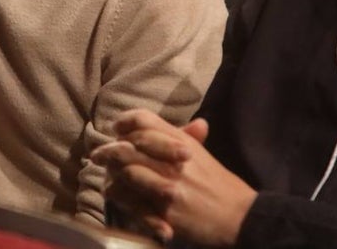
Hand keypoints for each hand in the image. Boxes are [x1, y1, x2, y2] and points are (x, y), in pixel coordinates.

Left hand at [91, 109, 256, 245]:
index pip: (143, 120)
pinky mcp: (166, 210)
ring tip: (108, 179)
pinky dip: (120, 197)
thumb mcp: (202, 154)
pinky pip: (132, 201)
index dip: (125, 122)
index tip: (116, 129)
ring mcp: (169, 185)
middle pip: (129, 145)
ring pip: (127, 172)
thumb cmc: (218, 183)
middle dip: (108, 150)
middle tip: (97, 155)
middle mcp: (173, 159)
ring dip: (113, 175)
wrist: (239, 215)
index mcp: (181, 141)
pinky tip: (116, 196)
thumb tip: (192, 121)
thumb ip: (187, 137)